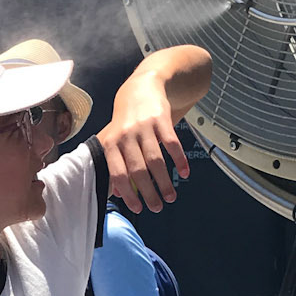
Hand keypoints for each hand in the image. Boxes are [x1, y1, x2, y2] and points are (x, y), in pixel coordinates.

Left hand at [97, 67, 189, 215]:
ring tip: (171, 197)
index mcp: (111, 143)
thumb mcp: (114, 137)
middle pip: (138, 171)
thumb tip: (117, 192)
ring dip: (165, 182)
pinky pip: (172, 144)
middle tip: (157, 207)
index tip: (138, 208)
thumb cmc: (125, 118)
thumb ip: (115, 163)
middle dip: (149, 193)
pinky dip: (179, 160)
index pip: (118, 174)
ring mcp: (144, 127)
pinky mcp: (161, 119)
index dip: (128, 194)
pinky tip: (185, 172)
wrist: (141, 86)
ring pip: (156, 161)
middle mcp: (126, 136)